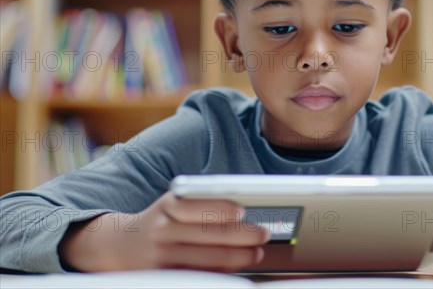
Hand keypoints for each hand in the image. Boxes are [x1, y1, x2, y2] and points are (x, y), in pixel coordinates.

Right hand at [59, 192, 269, 271]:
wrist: (119, 246)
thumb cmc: (160, 221)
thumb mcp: (173, 205)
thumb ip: (201, 205)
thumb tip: (243, 213)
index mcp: (167, 206)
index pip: (196, 206)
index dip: (220, 209)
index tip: (242, 211)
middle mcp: (161, 231)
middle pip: (207, 235)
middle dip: (241, 236)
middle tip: (263, 234)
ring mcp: (161, 258)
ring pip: (207, 260)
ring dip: (238, 257)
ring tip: (256, 253)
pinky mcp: (162, 279)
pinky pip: (198, 278)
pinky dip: (221, 274)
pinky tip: (237, 269)